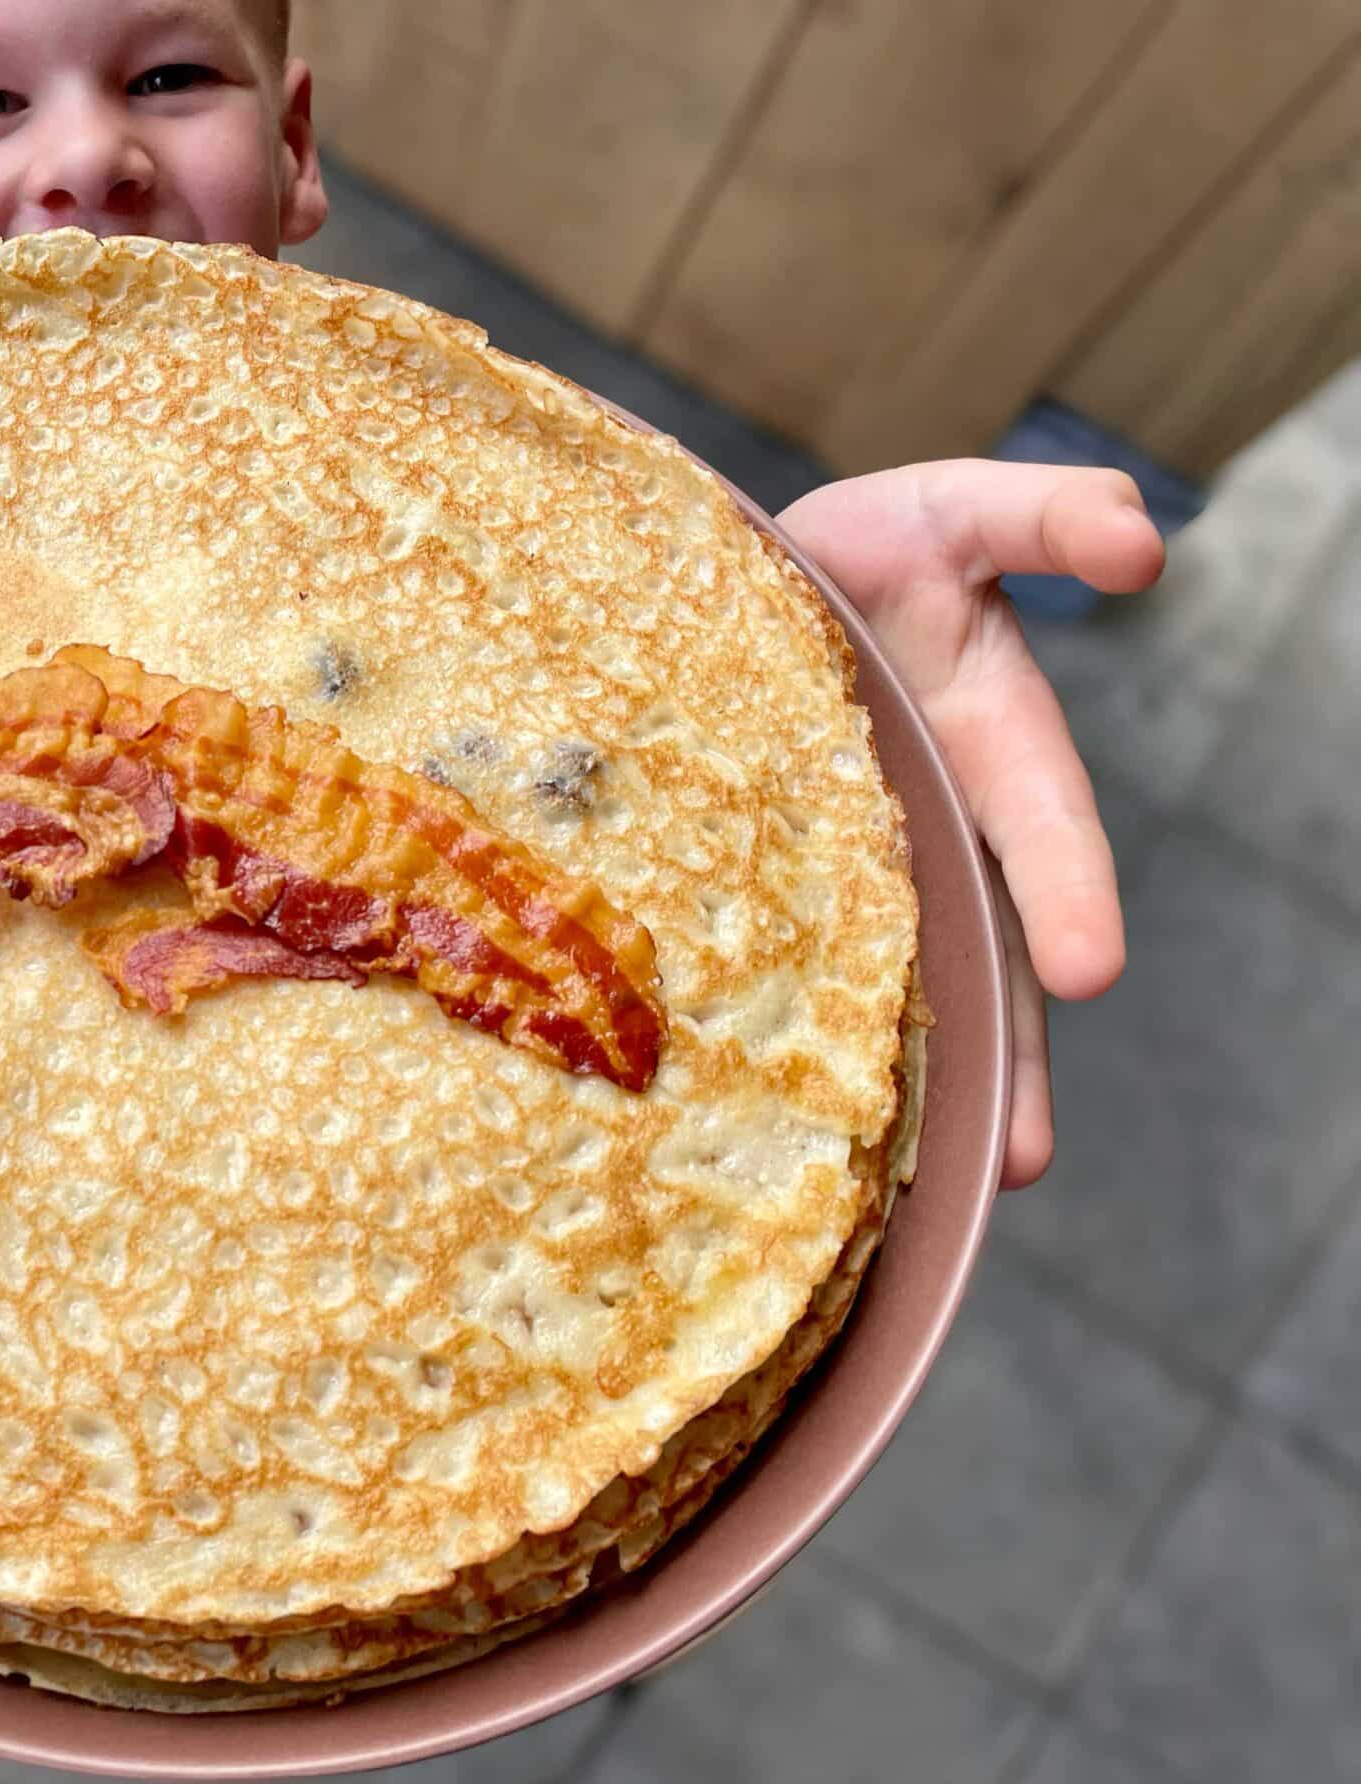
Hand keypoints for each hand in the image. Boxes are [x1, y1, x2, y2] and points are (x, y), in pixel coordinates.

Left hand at [779, 461, 1163, 1187]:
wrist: (726, 583)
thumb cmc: (860, 554)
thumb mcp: (956, 514)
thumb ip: (1046, 519)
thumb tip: (1139, 539)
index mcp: (983, 757)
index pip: (1039, 841)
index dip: (1069, 897)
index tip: (1091, 968)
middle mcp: (926, 839)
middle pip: (981, 959)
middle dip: (1011, 1052)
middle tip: (1023, 1154)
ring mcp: (846, 875)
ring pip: (895, 992)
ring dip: (926, 1085)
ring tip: (941, 1188)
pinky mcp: (754, 893)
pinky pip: (771, 977)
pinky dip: (799, 1049)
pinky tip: (799, 1133)